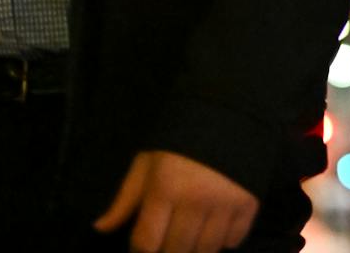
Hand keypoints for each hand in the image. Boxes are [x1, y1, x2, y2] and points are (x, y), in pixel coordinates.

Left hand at [93, 150, 259, 252]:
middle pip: (176, 251)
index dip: (142, 250)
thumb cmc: (181, 139)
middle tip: (168, 239)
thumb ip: (126, 199)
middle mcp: (196, 200)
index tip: (146, 244)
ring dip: (195, 249)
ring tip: (190, 237)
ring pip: (206, 250)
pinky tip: (215, 226)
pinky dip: (223, 241)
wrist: (231, 111)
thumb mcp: (148, 163)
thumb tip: (100, 228)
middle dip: (168, 250)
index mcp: (165, 189)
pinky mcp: (250, 203)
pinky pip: (233, 241)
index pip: (147, 243)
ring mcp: (225, 204)